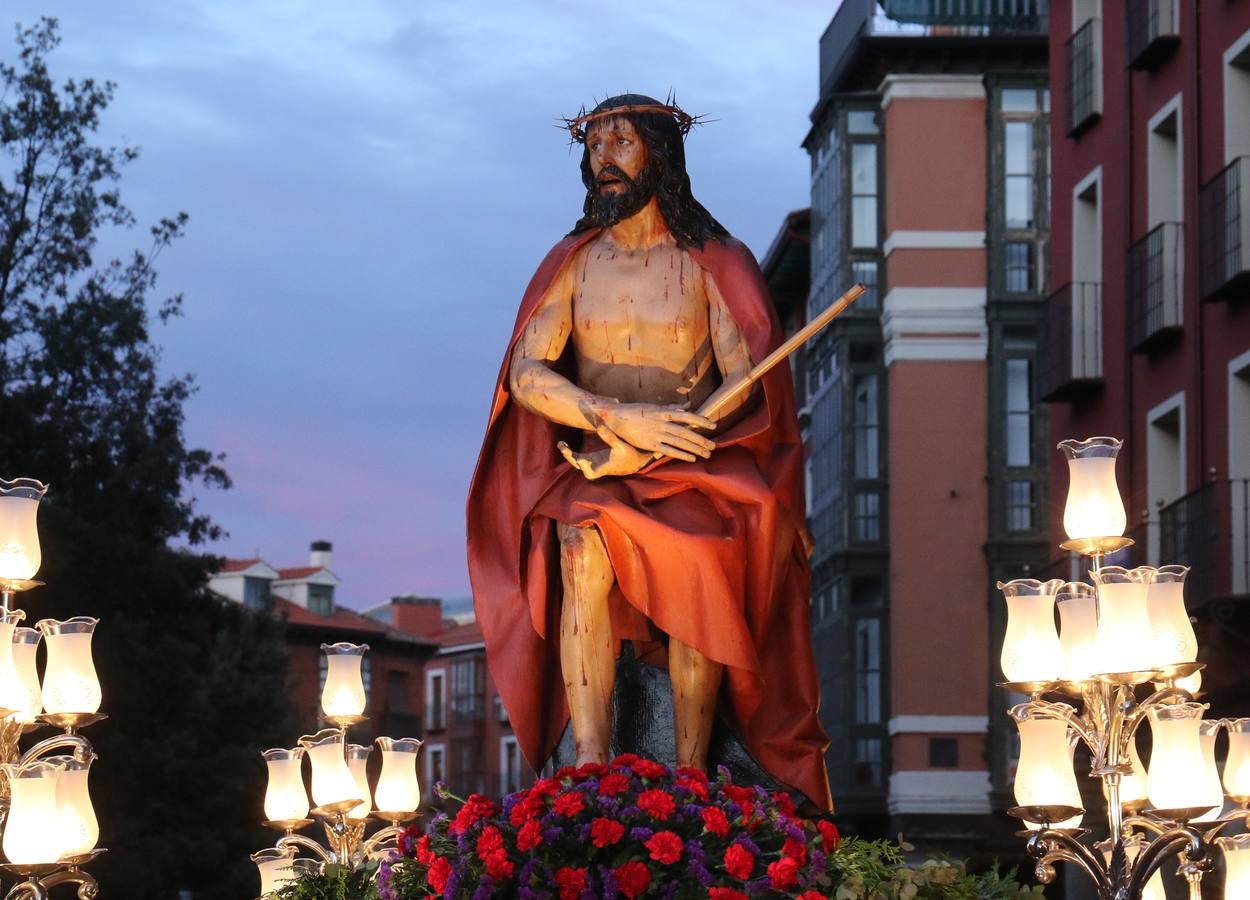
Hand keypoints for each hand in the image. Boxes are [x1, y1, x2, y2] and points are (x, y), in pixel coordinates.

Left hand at [559, 423, 652, 479]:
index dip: (580, 462)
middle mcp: (594, 467)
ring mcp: (592, 463)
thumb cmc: (629, 456)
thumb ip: (609, 436)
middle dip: (568, 454)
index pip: (586, 469)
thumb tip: (599, 425)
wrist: (635, 462)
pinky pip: (578, 456)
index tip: (578, 456)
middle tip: (562, 444)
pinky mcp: (592, 459)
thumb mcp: (621, 446)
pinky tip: (565, 443)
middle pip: (577, 463)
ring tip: (561, 443)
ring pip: (575, 460)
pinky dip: (571, 451)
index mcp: (601, 468)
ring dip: (568, 452)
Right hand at [599, 402, 715, 461]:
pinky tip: (692, 458)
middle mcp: (662, 423)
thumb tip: (687, 405)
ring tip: (706, 454)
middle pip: (686, 433)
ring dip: (695, 449)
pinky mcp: (649, 445)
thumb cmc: (637, 411)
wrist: (616, 418)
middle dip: (701, 440)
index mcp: (664, 412)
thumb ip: (672, 408)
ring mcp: (656, 434)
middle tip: (714, 446)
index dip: (701, 421)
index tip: (713, 426)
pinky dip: (681, 455)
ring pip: (680, 443)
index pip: (687, 416)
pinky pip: (668, 451)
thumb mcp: (655, 407)